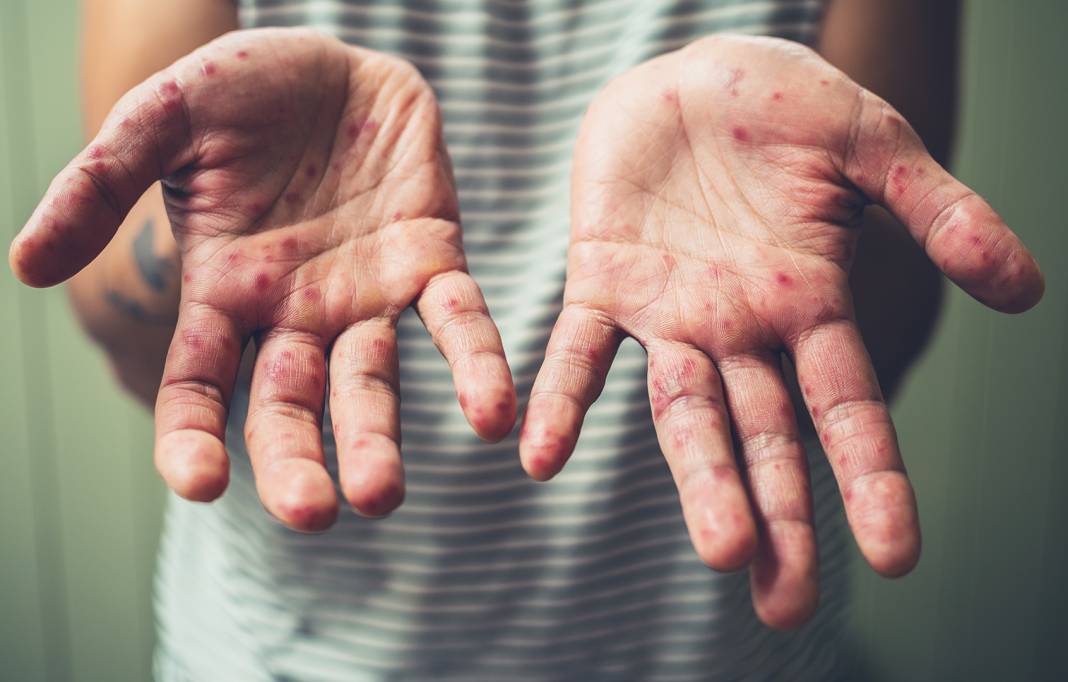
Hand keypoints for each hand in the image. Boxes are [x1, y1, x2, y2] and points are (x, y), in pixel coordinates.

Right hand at [10, 28, 515, 528]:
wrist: (338, 61)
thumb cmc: (243, 91)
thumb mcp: (163, 119)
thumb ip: (102, 184)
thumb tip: (25, 265)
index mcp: (223, 291)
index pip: (199, 385)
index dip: (193, 436)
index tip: (199, 484)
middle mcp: (295, 312)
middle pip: (290, 405)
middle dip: (299, 462)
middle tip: (314, 515)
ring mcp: (365, 295)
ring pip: (370, 382)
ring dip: (378, 439)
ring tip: (383, 495)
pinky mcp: (432, 261)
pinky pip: (457, 321)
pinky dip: (475, 365)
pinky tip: (492, 414)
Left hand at [519, 35, 1042, 627]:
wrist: (686, 72)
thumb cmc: (782, 105)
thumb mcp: (871, 144)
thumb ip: (937, 211)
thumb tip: (1024, 291)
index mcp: (809, 303)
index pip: (845, 407)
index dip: (869, 477)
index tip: (893, 556)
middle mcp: (739, 328)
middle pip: (763, 437)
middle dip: (776, 515)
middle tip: (780, 605)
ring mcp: (669, 312)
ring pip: (680, 412)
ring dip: (696, 478)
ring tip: (718, 549)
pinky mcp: (601, 280)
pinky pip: (577, 351)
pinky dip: (561, 400)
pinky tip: (539, 455)